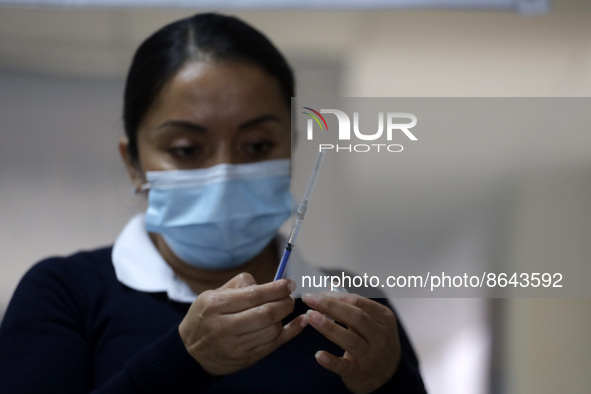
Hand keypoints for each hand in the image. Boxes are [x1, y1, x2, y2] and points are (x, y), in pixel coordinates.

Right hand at [179, 273, 306, 375]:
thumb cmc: (206, 315)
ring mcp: (236, 346)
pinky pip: (275, 344)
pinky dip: (291, 332)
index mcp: (216, 306)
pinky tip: (300, 322)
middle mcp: (225, 327)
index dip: (276, 288)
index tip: (289, 283)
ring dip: (283, 317)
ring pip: (273, 329)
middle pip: (267, 313)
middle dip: (285, 302)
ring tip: (280, 310)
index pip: (254, 295)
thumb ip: (240, 284)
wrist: (190, 351)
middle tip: (289, 296)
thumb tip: (269, 284)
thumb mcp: (213, 294)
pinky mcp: (246, 359)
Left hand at [302, 292, 400, 393]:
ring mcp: (371, 355)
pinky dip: (331, 361)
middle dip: (329, 306)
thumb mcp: (372, 319)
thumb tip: (332, 285)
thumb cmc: (375, 340)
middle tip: (308, 299)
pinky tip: (318, 355)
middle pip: (355, 317)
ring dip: (328, 327)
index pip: (358, 301)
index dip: (335, 296)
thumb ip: (353, 303)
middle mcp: (380, 335)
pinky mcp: (360, 372)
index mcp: (384, 317)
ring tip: (310, 316)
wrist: (388, 373)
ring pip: (349, 339)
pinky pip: (345, 366)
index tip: (315, 293)